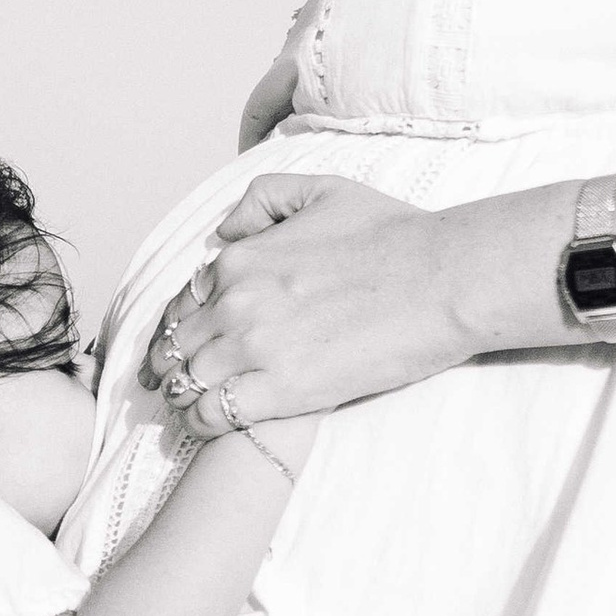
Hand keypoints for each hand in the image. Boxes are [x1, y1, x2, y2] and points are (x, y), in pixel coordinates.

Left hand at [142, 174, 472, 432]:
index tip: (180, 348)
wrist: (444, 279)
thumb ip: (263, 200)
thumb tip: (224, 231)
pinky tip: (213, 425)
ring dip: (184, 396)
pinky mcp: (282, 390)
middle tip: (180, 383)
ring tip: (194, 407)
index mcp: (239, 260)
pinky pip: (213, 414)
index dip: (175, 329)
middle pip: (174, 346)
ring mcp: (255, 348)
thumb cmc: (395, 234)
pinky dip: (203, 421)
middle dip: (172, 365)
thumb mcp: (322, 190)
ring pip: (185, 382)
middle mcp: (236, 303)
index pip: (178, 304)